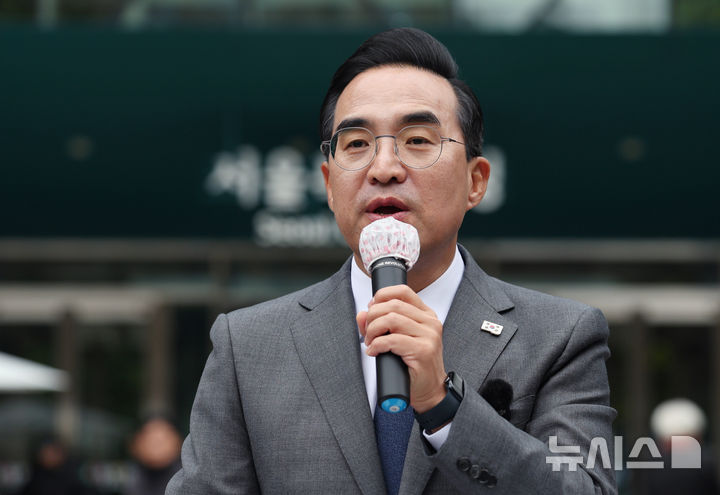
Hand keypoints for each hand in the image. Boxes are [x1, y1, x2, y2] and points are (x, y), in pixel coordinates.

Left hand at [357, 285, 446, 412]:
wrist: (429, 391)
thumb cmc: (413, 365)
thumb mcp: (397, 340)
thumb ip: (379, 325)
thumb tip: (362, 314)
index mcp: (426, 315)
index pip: (403, 292)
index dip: (382, 295)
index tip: (371, 307)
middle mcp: (430, 322)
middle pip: (393, 305)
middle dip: (373, 317)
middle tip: (367, 332)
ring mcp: (429, 336)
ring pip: (391, 319)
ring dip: (373, 331)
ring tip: (370, 342)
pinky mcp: (423, 350)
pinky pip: (391, 340)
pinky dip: (376, 345)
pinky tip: (374, 351)